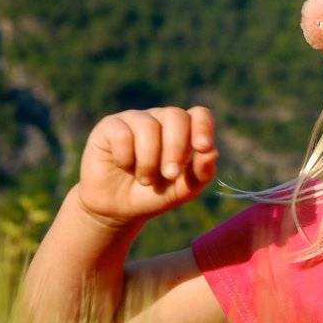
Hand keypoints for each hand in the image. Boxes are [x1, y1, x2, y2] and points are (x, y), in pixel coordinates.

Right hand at [77, 105, 219, 227]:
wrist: (119, 208)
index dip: (204, 127)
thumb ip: (201, 173)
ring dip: (149, 160)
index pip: (200, 114)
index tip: (203, 147)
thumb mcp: (183, 190)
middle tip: (170, 175)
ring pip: (148, 126)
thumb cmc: (156, 195)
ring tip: (145, 180)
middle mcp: (160, 120)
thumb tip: (213, 152)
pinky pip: (122, 134)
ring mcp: (135, 120)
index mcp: (184, 132)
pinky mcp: (110, 126)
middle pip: (176, 115)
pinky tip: (123, 166)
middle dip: (176, 148)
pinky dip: (126, 157)